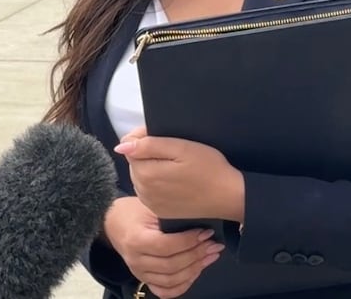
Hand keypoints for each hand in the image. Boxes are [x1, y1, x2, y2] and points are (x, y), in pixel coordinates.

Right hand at [103, 196, 221, 297]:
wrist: (113, 222)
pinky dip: (182, 286)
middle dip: (197, 255)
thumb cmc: (134, 211)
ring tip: (210, 256)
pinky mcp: (144, 279)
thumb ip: (171, 214)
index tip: (206, 232)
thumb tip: (200, 218)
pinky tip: (196, 272)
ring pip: (172, 280)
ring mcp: (139, 273)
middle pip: (172, 265)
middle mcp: (136, 260)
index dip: (189, 241)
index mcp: (136, 240)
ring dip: (195, 270)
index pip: (167, 246)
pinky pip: (165, 291)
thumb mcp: (149, 206)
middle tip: (214, 244)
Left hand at [116, 127, 244, 222]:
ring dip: (153, 168)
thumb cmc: (209, 168)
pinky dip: (158, 183)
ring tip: (177, 166)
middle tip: (175, 152)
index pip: (130, 147)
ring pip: (141, 177)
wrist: (229, 196)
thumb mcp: (181, 148)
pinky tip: (176, 181)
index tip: (165, 138)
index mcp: (146, 173)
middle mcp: (144, 191)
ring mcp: (151, 203)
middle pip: (135, 163)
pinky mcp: (160, 211)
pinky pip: (150, 191)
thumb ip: (149, 145)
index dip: (144, 138)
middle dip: (147, 154)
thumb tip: (121, 145)